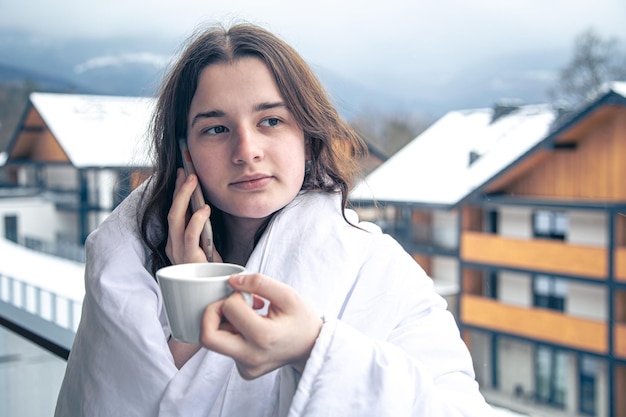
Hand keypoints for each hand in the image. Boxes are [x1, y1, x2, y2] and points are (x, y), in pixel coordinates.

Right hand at [165, 168, 222, 263]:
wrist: (215, 291)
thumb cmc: (213, 266)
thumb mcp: (207, 241)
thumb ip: (203, 225)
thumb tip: (205, 201)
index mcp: (175, 239)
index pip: (174, 210)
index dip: (177, 190)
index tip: (183, 172)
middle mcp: (172, 244)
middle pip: (172, 211)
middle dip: (179, 189)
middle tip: (187, 171)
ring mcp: (178, 251)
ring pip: (176, 219)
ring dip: (184, 197)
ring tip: (193, 181)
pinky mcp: (188, 259)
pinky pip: (190, 235)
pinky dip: (196, 220)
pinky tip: (205, 208)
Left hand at [200, 274, 322, 379]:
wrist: (312, 347)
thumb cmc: (301, 318)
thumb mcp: (287, 294)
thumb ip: (259, 282)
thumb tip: (231, 281)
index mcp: (264, 337)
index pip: (229, 308)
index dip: (236, 295)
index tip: (252, 298)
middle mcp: (251, 357)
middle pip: (208, 336)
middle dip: (212, 313)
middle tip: (230, 305)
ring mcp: (246, 367)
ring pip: (214, 342)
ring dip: (223, 323)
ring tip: (248, 316)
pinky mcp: (244, 371)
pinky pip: (224, 349)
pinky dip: (231, 334)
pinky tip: (250, 329)